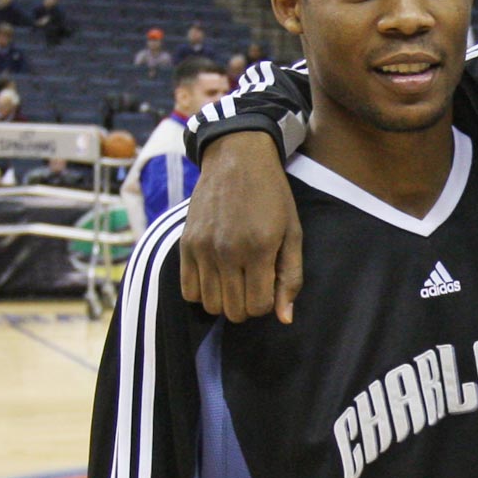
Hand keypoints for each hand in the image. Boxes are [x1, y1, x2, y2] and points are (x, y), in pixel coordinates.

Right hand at [180, 131, 301, 323]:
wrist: (236, 158)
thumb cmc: (272, 196)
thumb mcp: (292, 232)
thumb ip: (290, 277)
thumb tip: (285, 318)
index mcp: (259, 249)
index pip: (258, 306)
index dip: (266, 304)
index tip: (268, 285)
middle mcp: (227, 251)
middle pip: (233, 311)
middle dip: (246, 306)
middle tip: (252, 284)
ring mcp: (202, 248)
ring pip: (210, 305)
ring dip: (224, 301)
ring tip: (234, 280)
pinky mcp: (185, 243)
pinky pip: (187, 290)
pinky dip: (202, 292)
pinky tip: (215, 275)